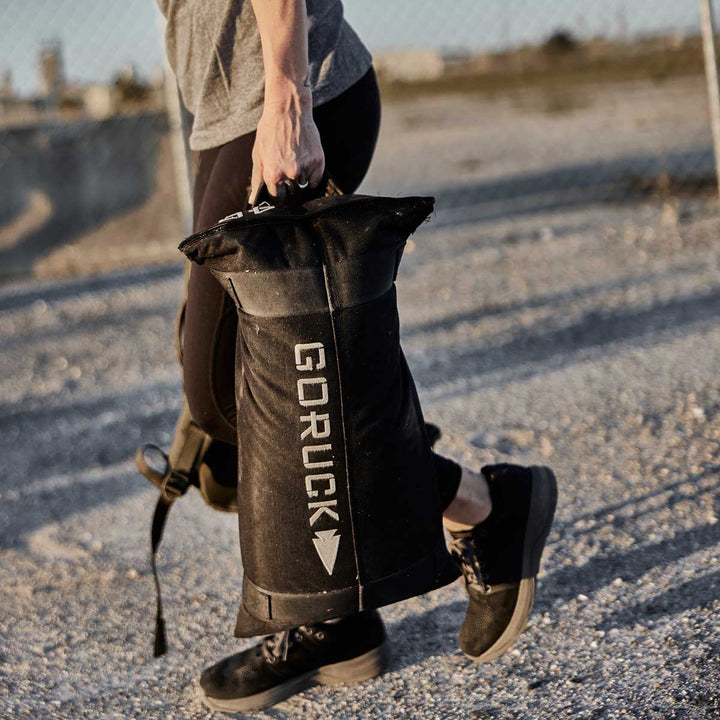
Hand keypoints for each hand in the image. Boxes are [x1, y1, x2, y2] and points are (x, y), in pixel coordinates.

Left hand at [250, 88, 324, 202]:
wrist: (288, 109)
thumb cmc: (270, 129)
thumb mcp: (258, 154)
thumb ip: (257, 178)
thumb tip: (254, 199)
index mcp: (273, 174)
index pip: (277, 197)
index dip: (277, 193)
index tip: (278, 188)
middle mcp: (291, 173)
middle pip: (292, 192)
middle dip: (288, 184)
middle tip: (286, 166)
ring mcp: (306, 167)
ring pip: (303, 184)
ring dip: (300, 176)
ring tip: (294, 157)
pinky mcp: (318, 161)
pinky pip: (315, 179)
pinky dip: (311, 174)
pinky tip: (305, 159)